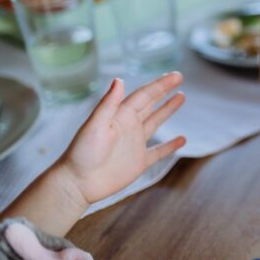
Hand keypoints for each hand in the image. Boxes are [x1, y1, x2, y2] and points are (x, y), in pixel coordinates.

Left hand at [53, 73, 186, 207]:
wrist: (77, 183)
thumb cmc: (82, 153)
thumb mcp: (94, 125)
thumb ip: (108, 104)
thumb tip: (119, 80)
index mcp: (120, 116)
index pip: (144, 95)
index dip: (160, 85)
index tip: (176, 76)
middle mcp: (129, 126)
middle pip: (150, 104)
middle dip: (164, 90)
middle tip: (179, 77)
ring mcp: (135, 144)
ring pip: (155, 122)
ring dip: (167, 110)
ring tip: (181, 97)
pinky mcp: (139, 162)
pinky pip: (159, 151)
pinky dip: (171, 146)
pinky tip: (183, 140)